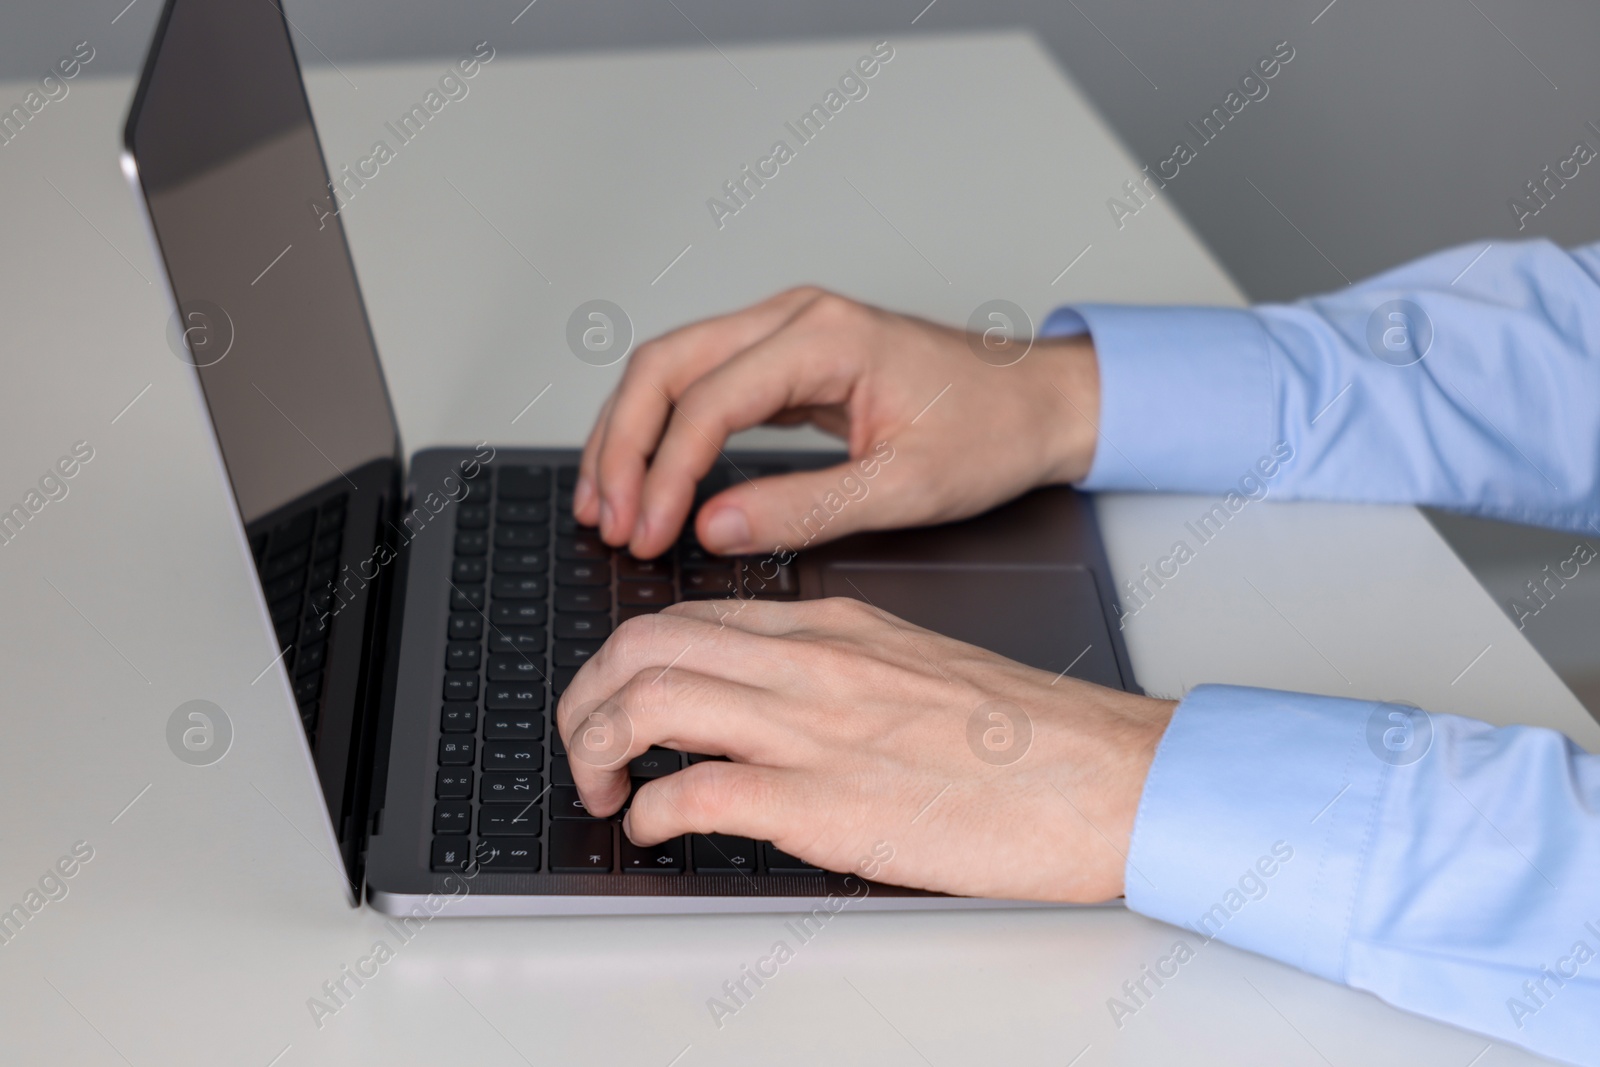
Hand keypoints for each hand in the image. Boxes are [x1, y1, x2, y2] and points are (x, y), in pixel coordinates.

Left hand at [556, 598, 1174, 901]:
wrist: (1103, 774)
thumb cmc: (1025, 734)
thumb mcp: (913, 667)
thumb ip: (833, 672)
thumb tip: (763, 706)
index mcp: (831, 626)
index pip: (685, 617)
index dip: (621, 663)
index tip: (612, 702)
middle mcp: (809, 662)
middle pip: (645, 647)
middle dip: (586, 699)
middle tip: (584, 748)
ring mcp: (815, 727)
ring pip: (651, 703)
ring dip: (597, 749)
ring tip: (603, 790)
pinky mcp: (826, 801)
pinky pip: (696, 791)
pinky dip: (650, 812)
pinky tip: (655, 829)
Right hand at [573, 287, 1100, 558]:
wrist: (1040, 402)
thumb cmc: (992, 431)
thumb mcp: (905, 487)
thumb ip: (804, 509)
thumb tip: (714, 528)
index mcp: (827, 338)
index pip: (710, 399)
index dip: (666, 472)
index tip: (648, 531)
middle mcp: (797, 319)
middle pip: (666, 364)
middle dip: (623, 444)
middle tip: (607, 518)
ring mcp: (789, 333)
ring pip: (673, 367)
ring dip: (630, 433)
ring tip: (606, 503)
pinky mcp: (789, 359)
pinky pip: (703, 384)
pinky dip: (665, 430)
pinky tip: (647, 476)